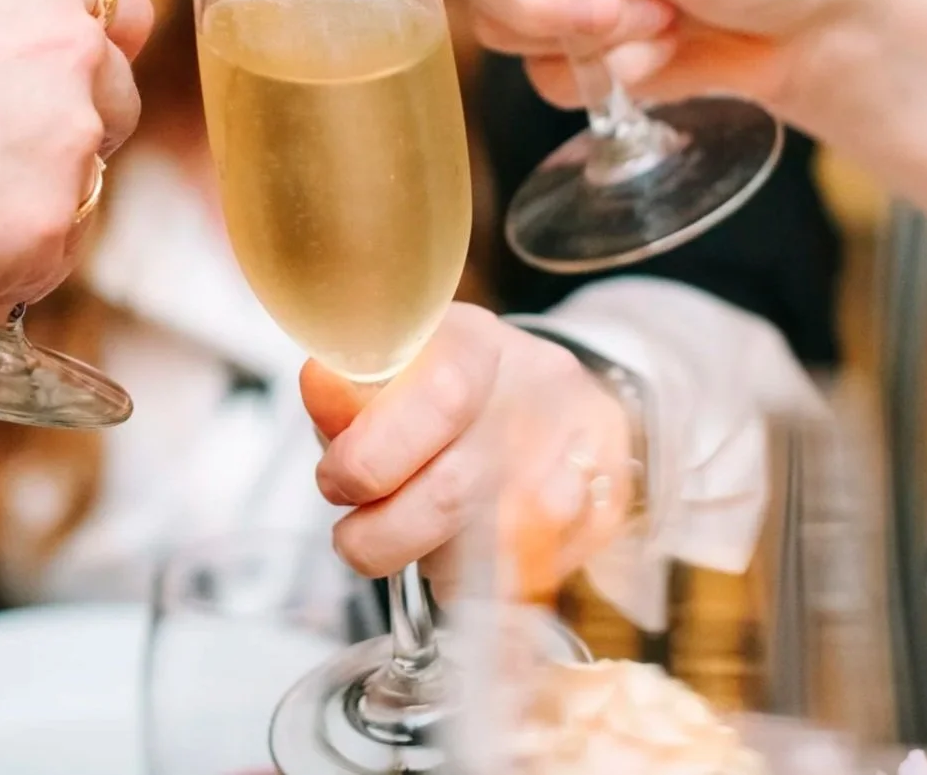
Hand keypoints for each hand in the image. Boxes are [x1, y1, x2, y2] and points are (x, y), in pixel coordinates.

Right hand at [0, 0, 152, 315]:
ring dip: (33, 206)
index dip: (107, 50)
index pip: (127, 8)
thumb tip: (15, 35)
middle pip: (118, 103)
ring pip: (85, 187)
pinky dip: (5, 272)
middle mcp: (73, 53)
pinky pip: (48, 259)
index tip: (85, 78)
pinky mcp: (48, 221)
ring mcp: (69, 139)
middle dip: (69, 136)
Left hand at [301, 305, 632, 597]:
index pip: (437, 396)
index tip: (334, 482)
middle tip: (354, 540)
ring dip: (435, 562)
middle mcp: (539, 388)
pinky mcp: (607, 501)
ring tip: (414, 540)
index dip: (373, 454)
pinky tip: (464, 558)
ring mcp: (581, 447)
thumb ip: (349, 392)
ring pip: (496, 548)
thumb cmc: (442, 388)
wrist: (542, 392)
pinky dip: (484, 585)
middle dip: (385, 534)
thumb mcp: (388, 372)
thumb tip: (318, 388)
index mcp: (476, 342)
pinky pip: (534, 577)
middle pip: (457, 490)